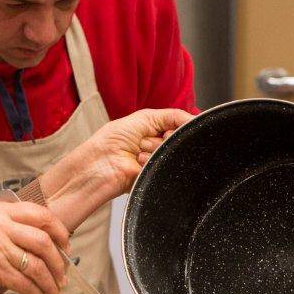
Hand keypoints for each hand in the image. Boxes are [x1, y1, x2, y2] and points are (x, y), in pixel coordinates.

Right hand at [0, 200, 71, 293]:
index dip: (59, 231)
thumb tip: (42, 243)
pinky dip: (38, 293)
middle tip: (64, 274)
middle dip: (60, 261)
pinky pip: (26, 283)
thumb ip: (7, 229)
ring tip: (55, 292)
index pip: (40, 214)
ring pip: (38, 265)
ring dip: (51, 282)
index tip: (65, 246)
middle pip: (44, 240)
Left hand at [39, 108, 194, 230]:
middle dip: (162, 138)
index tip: (168, 129)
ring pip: (172, 153)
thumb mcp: (145, 118)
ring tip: (136, 153)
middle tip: (143, 141)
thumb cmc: (111, 140)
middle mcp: (158, 146)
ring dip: (154, 150)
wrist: (98, 165)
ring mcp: (156, 162)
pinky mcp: (154, 177)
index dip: (178, 126)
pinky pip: (165, 168)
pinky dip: (152, 163)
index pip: (181, 125)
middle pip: (178, 140)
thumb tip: (195, 118)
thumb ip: (173, 116)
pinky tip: (138, 163)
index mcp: (155, 130)